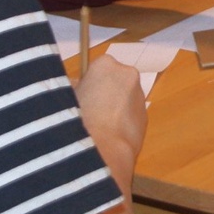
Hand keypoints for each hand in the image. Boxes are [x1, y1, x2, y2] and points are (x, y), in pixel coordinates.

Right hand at [72, 52, 147, 184]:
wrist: (104, 149)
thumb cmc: (80, 118)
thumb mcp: (67, 97)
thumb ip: (74, 87)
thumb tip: (76, 87)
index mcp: (106, 64)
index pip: (97, 68)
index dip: (88, 83)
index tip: (81, 97)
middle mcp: (128, 74)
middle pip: (114, 81)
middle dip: (104, 94)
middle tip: (88, 112)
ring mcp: (139, 95)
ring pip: (124, 98)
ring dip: (114, 108)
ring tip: (99, 128)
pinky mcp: (146, 116)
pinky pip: (130, 115)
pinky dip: (122, 122)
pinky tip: (110, 136)